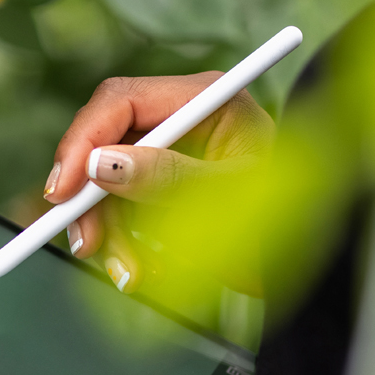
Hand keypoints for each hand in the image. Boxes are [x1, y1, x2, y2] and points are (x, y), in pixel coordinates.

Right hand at [42, 72, 273, 294]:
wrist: (310, 266)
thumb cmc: (286, 223)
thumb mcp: (228, 199)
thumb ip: (168, 178)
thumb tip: (104, 166)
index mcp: (207, 100)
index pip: (122, 101)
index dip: (84, 141)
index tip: (64, 190)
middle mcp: (183, 119)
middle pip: (104, 143)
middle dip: (90, 199)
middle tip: (86, 244)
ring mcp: (171, 154)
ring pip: (106, 185)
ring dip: (109, 233)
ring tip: (132, 274)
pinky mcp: (162, 188)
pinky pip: (121, 211)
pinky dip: (124, 244)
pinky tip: (144, 270)